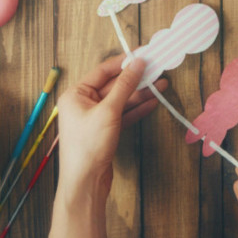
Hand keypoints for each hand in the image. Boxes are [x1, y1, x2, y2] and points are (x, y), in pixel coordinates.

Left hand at [56, 55, 165, 196]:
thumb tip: (137, 64)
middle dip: (136, 79)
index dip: (124, 62)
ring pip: (121, 101)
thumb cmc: (89, 146)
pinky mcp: (105, 131)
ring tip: (162, 85)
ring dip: (141, 94)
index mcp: (76, 94)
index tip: (143, 54)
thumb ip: (125, 86)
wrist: (86, 182)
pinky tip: (153, 102)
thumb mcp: (108, 111)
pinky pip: (123, 114)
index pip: (103, 71)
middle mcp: (83, 103)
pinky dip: (137, 109)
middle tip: (157, 70)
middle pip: (114, 85)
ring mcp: (94, 118)